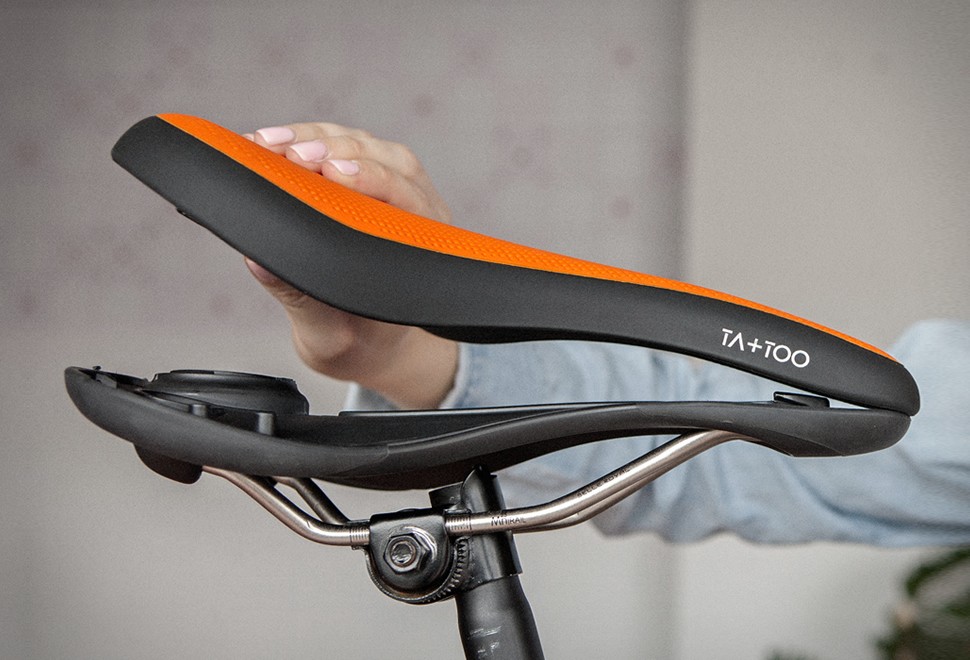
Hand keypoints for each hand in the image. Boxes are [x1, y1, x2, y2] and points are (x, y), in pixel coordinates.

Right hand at [243, 123, 457, 409]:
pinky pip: (340, 147)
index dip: (371, 178)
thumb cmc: (359, 338)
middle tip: (288, 151)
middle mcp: (416, 210)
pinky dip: (304, 140)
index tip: (332, 171)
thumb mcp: (331, 334)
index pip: (407, 198)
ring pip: (361, 144)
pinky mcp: (365, 178)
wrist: (371, 342)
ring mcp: (393, 188)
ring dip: (314, 137)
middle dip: (333, 149)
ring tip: (267, 142)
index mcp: (422, 249)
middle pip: (384, 158)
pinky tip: (267, 144)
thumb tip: (260, 261)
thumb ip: (300, 298)